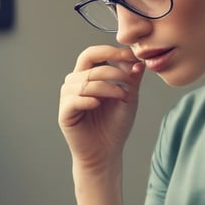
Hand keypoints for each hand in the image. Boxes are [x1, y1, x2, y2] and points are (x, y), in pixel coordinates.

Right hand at [59, 46, 144, 172]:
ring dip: (106, 86)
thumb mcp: (128, 99)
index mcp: (88, 76)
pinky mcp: (65, 113)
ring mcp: (68, 98)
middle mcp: (75, 83)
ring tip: (121, 95)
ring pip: (84, 82)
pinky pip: (73, 100)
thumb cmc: (115, 126)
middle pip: (89, 64)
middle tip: (129, 79)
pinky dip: (87, 100)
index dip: (111, 51)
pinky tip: (98, 104)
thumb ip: (132, 80)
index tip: (131, 55)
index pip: (93, 54)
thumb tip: (139, 61)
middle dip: (112, 69)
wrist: (106, 152)